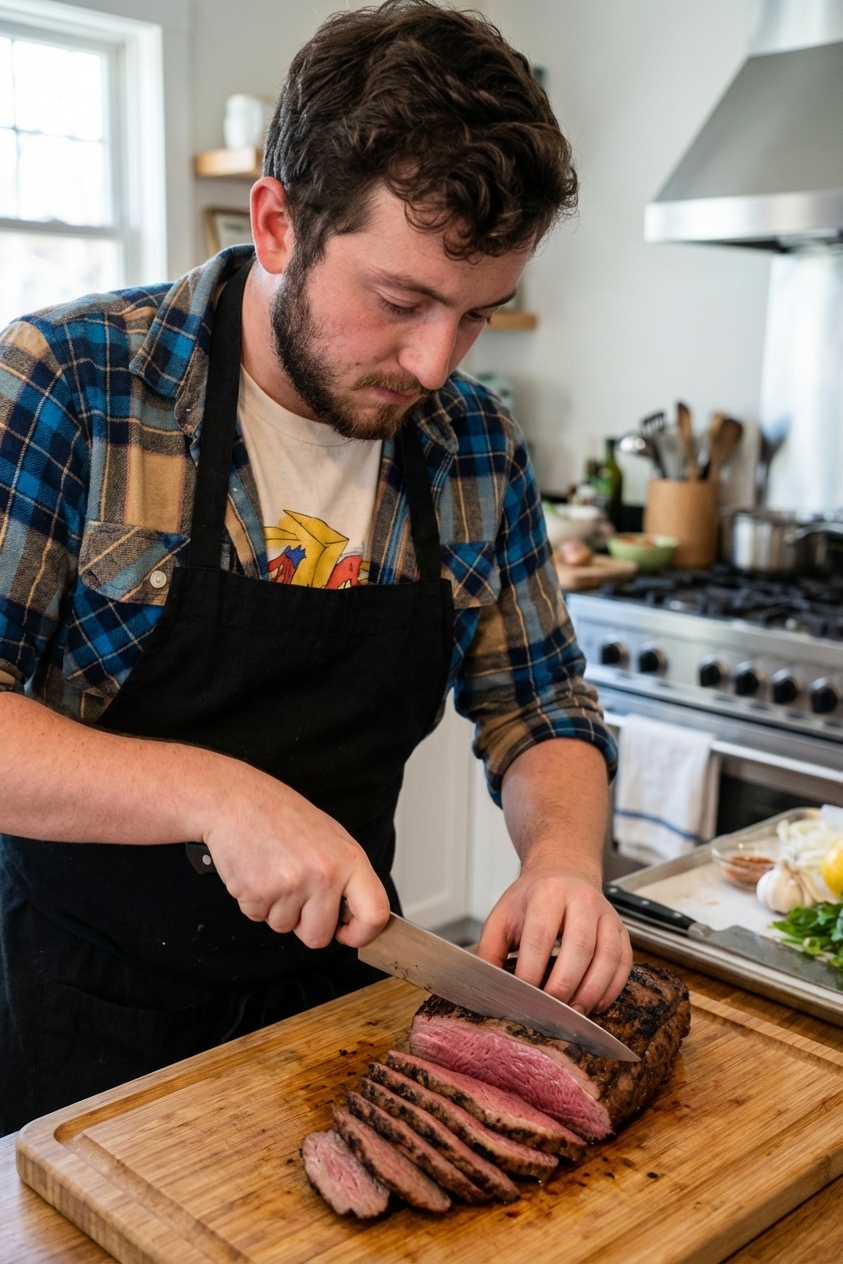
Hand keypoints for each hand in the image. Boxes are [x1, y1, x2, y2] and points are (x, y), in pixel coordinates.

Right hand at [201, 762, 389, 950]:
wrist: (235, 800)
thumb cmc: (280, 813)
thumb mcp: (330, 836)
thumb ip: (345, 875)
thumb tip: (353, 912)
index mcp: (348, 859)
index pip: (374, 912)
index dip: (362, 933)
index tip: (347, 933)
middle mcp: (323, 874)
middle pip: (319, 936)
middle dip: (304, 924)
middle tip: (294, 892)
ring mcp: (290, 885)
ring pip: (284, 927)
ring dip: (276, 908)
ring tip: (272, 871)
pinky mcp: (257, 893)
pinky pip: (257, 918)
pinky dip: (254, 901)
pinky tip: (256, 871)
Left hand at [475, 865, 631, 1014]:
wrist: (563, 873)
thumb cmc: (531, 900)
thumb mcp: (503, 915)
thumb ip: (490, 949)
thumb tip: (487, 986)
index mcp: (548, 893)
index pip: (541, 936)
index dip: (532, 970)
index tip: (523, 996)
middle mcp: (582, 900)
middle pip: (580, 946)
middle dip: (565, 984)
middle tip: (552, 1011)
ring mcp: (606, 914)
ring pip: (608, 955)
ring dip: (592, 990)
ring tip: (576, 1013)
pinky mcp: (621, 929)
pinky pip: (624, 961)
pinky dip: (613, 987)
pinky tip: (596, 1004)